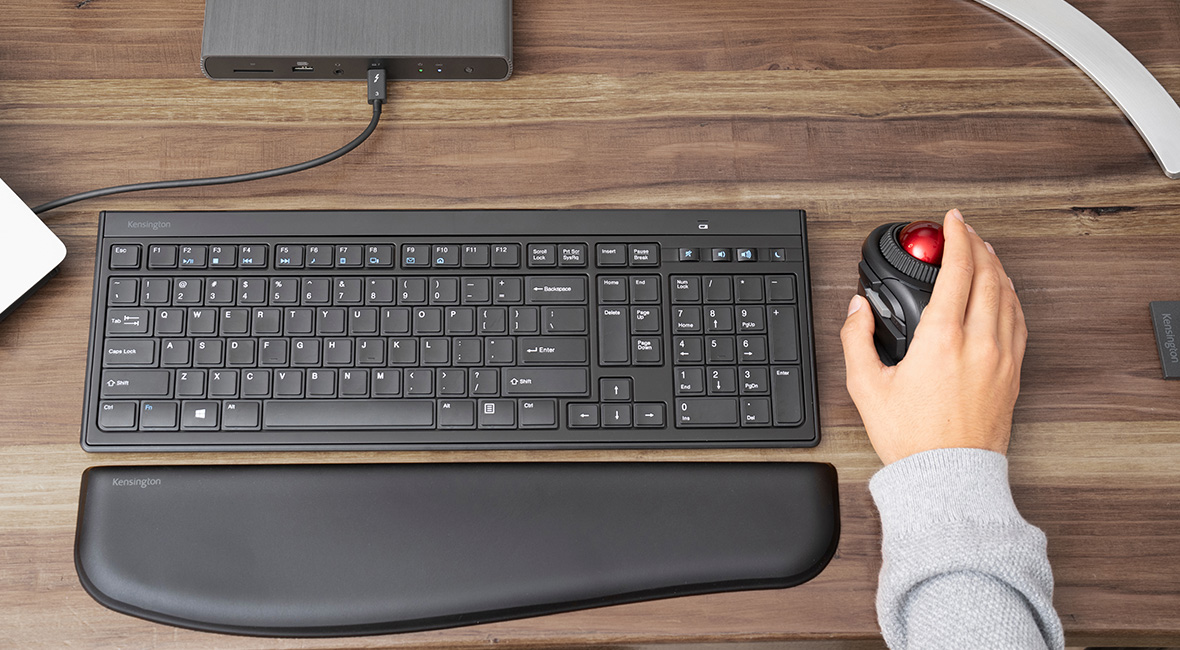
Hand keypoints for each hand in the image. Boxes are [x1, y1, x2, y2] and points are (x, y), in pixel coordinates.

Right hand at [840, 209, 1027, 464]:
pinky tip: (1001, 293)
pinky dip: (1010, 296)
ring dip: (996, 267)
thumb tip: (858, 309)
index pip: (959, 270)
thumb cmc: (913, 439)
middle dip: (978, 245)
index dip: (957, 237)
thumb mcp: (867, 387)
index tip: (952, 220)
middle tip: (965, 231)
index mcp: (943, 339)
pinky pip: (1019, 321)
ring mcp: (1002, 357)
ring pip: (1009, 295)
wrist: (949, 478)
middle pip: (989, 275)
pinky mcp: (1013, 373)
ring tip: (983, 253)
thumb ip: (857, 339)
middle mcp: (979, 343)